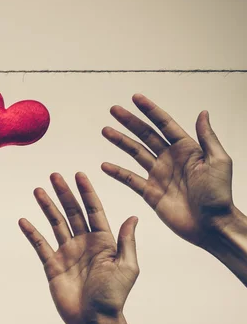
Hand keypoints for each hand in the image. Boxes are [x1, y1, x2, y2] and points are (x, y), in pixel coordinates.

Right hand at [19, 173, 138, 323]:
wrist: (94, 321)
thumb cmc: (114, 297)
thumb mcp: (127, 267)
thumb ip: (126, 241)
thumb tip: (133, 217)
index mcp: (103, 241)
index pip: (93, 210)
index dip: (86, 192)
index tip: (79, 175)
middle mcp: (84, 243)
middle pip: (71, 212)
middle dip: (63, 193)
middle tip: (54, 176)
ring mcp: (67, 253)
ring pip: (55, 223)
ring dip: (47, 206)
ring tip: (38, 190)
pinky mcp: (52, 265)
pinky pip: (40, 244)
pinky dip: (32, 232)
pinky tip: (24, 220)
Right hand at [101, 94, 233, 246]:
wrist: (212, 225)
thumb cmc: (219, 194)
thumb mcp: (219, 161)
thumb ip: (207, 137)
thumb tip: (202, 113)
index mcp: (186, 149)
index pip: (164, 124)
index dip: (150, 110)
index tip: (136, 98)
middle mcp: (170, 158)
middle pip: (145, 135)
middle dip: (130, 121)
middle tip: (114, 110)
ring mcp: (158, 175)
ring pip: (135, 153)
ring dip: (120, 141)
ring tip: (106, 130)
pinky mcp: (150, 192)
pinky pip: (130, 179)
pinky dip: (117, 172)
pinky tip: (105, 165)